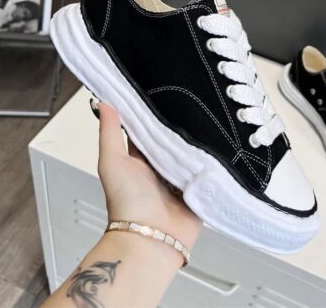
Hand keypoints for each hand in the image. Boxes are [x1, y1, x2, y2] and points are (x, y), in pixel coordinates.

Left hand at [97, 102, 201, 249]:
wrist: (152, 238)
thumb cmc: (126, 202)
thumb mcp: (112, 161)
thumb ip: (109, 132)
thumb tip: (103, 102)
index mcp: (142, 156)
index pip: (150, 127)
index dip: (156, 109)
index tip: (164, 88)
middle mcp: (162, 163)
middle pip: (174, 136)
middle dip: (182, 121)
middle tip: (194, 98)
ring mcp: (182, 175)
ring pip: (193, 149)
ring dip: (199, 139)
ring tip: (212, 114)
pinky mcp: (199, 186)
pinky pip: (208, 167)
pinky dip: (213, 157)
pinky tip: (223, 141)